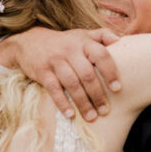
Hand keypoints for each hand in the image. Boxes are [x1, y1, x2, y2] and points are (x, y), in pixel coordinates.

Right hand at [0, 27, 120, 119]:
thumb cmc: (63, 42)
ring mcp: (55, 61)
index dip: (110, 72)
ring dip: (83, 102)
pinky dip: (62, 103)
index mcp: (83, 41)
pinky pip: (53, 89)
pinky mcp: (42, 71)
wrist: (29, 42)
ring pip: (72, 83)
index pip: (101, 55)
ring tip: (91, 117)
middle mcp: (69, 50)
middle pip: (87, 74)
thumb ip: (101, 35)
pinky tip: (71, 115)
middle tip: (105, 111)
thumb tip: (122, 40)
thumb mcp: (81, 34)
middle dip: (98, 94)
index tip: (117, 89)